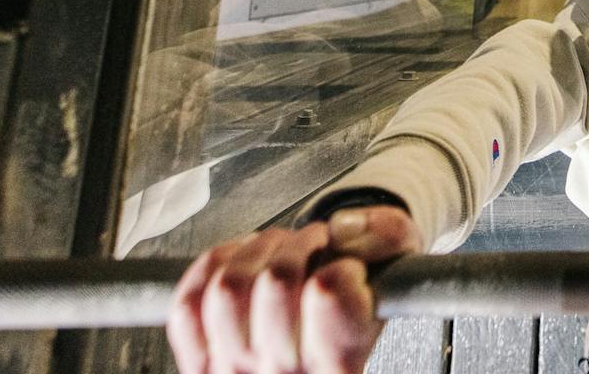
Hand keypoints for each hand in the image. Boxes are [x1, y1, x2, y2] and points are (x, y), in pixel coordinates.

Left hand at [168, 206, 421, 373]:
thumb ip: (389, 236)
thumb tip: (344, 228)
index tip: (347, 267)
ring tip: (279, 247)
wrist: (329, 336)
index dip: (341, 267)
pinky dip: (213, 267)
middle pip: (277, 282)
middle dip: (300, 244)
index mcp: (338, 367)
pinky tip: (240, 259)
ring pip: (228, 287)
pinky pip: (188, 306)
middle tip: (315, 243)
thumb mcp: (399, 270)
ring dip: (258, 249)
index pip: (329, 298)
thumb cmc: (359, 310)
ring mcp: (233, 371)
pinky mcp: (199, 362)